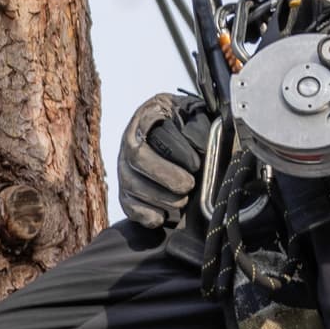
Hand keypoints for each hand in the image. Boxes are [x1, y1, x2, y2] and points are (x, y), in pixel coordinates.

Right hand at [117, 92, 209, 233]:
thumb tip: (204, 143)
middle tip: (189, 185)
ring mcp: (125, 167)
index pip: (149, 126)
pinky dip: (149, 214)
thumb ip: (201, 124)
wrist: (189, 146)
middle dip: (165, 176)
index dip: (173, 150)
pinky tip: (166, 215)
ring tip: (183, 201)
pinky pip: (130, 207)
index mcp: (150, 113)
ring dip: (160, 198)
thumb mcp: (199, 115)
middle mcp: (131, 139)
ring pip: (131, 186)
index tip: (196, 164)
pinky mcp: (126, 193)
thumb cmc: (196, 129)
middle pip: (136, 158)